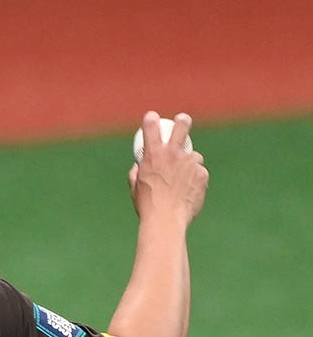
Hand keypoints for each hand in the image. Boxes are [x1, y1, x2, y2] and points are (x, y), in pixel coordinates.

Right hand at [128, 112, 208, 228]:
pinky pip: (199, 173)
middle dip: (183, 121)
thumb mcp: (135, 188)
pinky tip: (188, 193)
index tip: (152, 117)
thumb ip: (136, 174)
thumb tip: (137, 167)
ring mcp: (189, 163)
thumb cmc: (147, 206)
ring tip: (182, 182)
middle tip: (183, 120)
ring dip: (189, 164)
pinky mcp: (202, 174)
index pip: (151, 128)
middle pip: (182, 127)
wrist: (166, 220)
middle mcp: (172, 154)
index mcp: (152, 155)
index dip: (151, 119)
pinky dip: (195, 180)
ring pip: (193, 156)